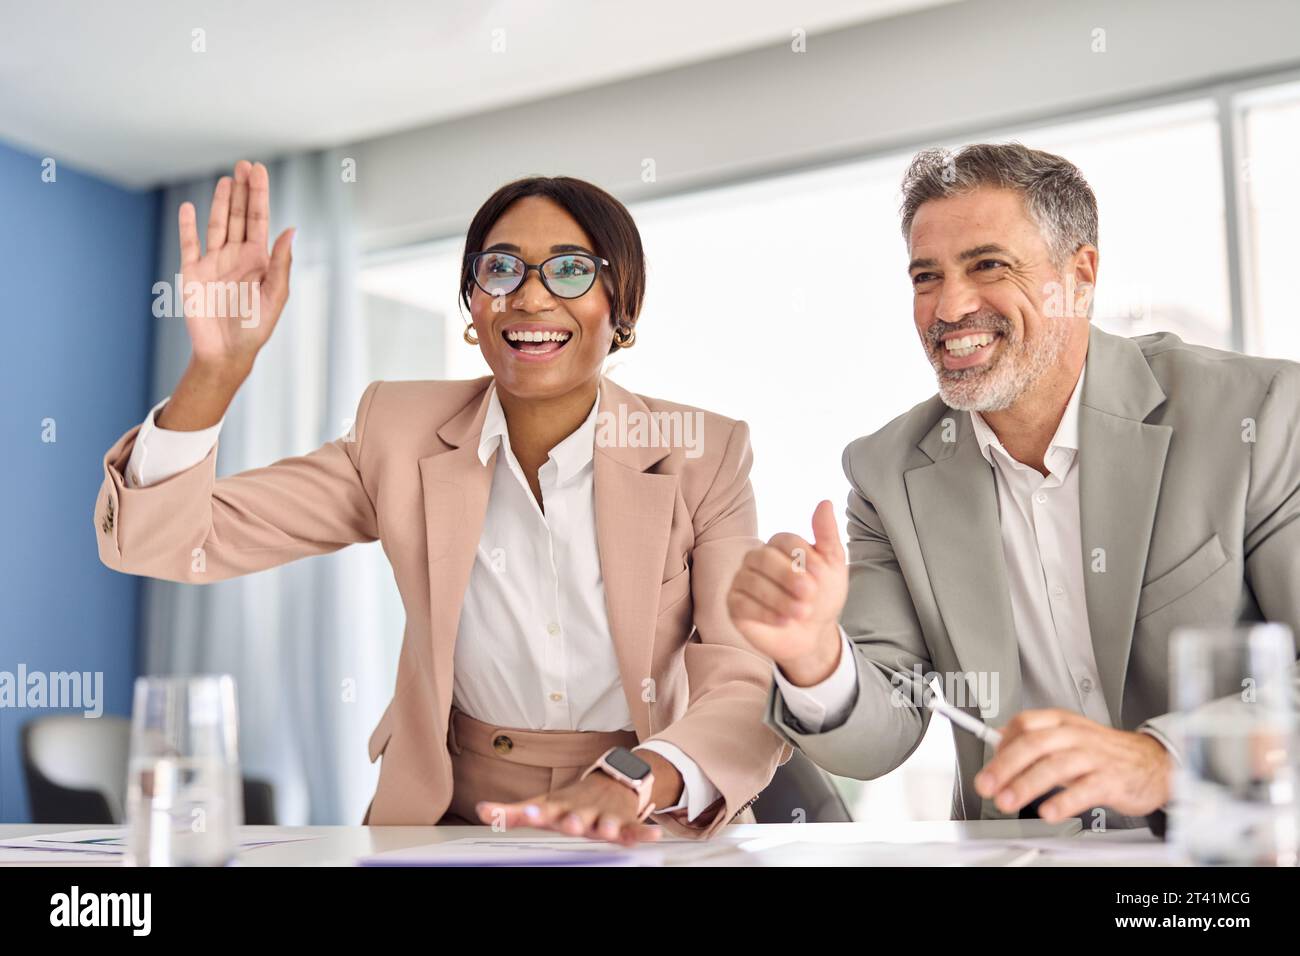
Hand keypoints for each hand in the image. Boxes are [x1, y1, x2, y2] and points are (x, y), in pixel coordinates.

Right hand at [178, 160, 293, 376]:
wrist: (226, 352)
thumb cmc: (255, 328)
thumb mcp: (275, 296)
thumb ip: (281, 263)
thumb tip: (290, 229)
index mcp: (259, 260)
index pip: (259, 220)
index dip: (259, 194)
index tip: (258, 170)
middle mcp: (237, 256)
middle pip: (238, 215)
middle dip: (242, 190)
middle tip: (243, 165)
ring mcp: (214, 262)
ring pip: (217, 224)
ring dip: (220, 201)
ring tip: (227, 180)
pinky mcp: (192, 272)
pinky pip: (189, 244)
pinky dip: (188, 226)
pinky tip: (190, 207)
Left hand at [476, 772, 664, 847]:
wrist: (612, 782)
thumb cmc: (570, 801)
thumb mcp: (543, 804)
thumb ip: (512, 812)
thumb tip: (481, 810)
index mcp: (559, 807)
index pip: (544, 809)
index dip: (535, 811)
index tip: (527, 812)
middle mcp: (581, 810)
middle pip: (577, 816)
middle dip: (573, 820)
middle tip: (570, 823)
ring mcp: (604, 814)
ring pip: (606, 822)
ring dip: (607, 826)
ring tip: (608, 830)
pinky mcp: (625, 821)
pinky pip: (636, 828)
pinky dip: (644, 831)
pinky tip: (654, 834)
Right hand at [727, 499, 848, 685]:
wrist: (814, 633)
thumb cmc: (822, 596)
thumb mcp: (833, 565)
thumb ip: (827, 534)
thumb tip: (825, 502)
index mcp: (779, 545)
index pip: (784, 541)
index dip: (804, 558)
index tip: (821, 577)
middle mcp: (756, 559)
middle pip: (763, 558)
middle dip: (788, 577)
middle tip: (810, 594)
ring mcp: (742, 581)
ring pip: (752, 582)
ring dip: (780, 599)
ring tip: (802, 613)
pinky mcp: (734, 605)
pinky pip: (742, 604)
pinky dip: (765, 614)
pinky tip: (784, 622)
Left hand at [974, 709, 1173, 820]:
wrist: (1154, 764)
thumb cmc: (1106, 752)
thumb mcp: (1069, 738)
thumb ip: (1035, 740)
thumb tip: (998, 742)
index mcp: (1063, 722)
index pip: (1024, 723)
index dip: (1001, 744)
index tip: (987, 765)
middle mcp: (1076, 735)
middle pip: (1034, 744)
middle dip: (1005, 766)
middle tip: (987, 786)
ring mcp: (1094, 757)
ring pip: (1055, 766)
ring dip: (1026, 785)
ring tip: (1008, 802)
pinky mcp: (1111, 780)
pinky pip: (1084, 790)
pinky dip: (1064, 802)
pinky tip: (1048, 812)